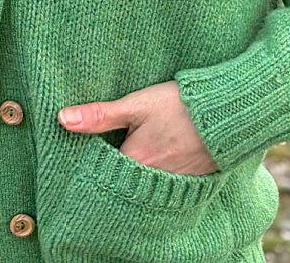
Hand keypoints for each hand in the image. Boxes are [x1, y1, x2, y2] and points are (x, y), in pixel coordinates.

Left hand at [58, 80, 219, 175]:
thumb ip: (100, 115)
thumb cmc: (179, 105)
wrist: (227, 111)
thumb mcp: (136, 104)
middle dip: (115, 171)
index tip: (87, 151)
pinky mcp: (191, 180)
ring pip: (145, 183)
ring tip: (135, 154)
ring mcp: (174, 183)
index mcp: (135, 162)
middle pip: (124, 181)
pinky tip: (159, 158)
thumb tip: (63, 119)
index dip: (94, 162)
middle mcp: (153, 180)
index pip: (103, 171)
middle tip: (112, 153)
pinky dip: (158, 176)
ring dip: (137, 173)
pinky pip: (166, 185)